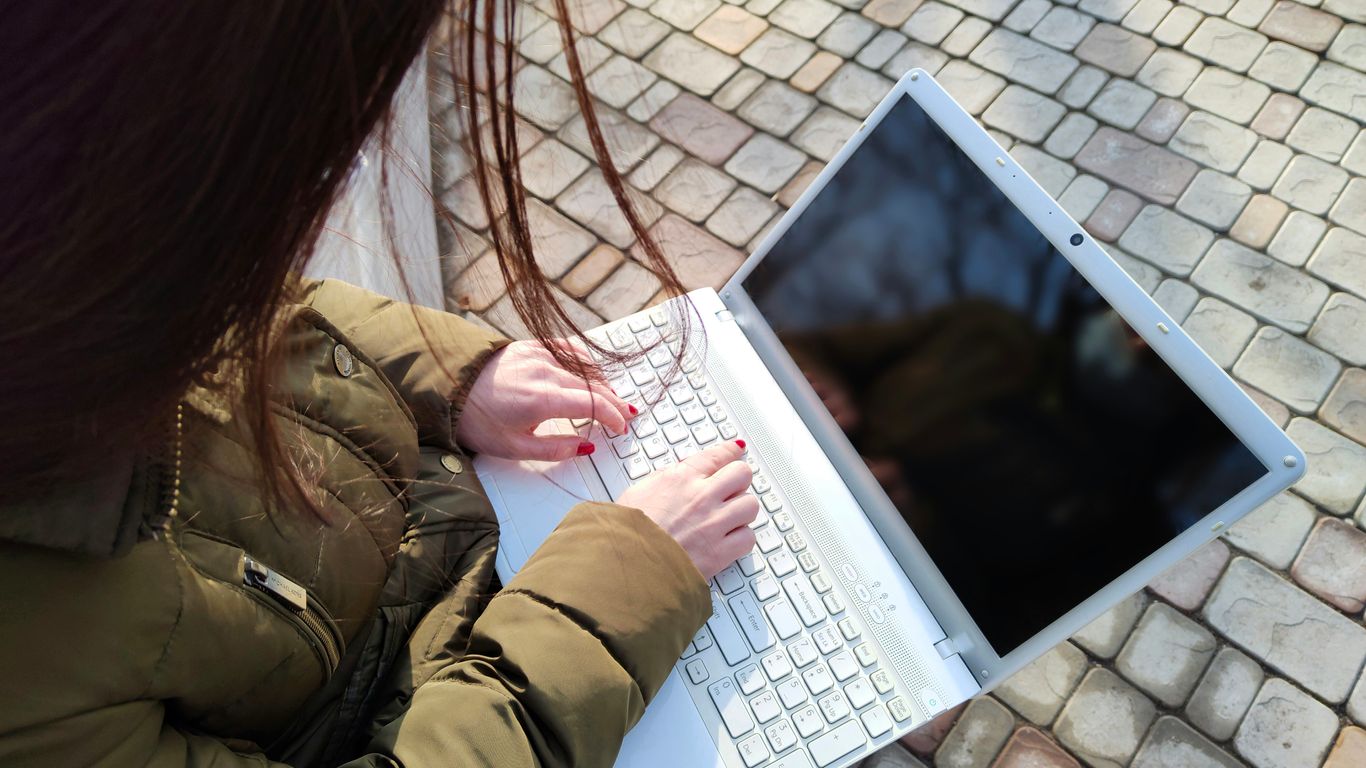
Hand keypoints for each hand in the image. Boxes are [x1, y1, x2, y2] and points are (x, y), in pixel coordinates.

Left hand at [456, 340, 634, 459]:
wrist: (447, 389)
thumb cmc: (476, 420)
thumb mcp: (515, 447)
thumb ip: (556, 449)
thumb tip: (586, 447)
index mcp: (542, 399)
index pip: (594, 404)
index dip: (613, 416)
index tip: (621, 427)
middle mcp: (544, 372)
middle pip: (593, 386)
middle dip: (613, 402)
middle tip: (625, 416)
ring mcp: (538, 355)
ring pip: (583, 367)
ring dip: (602, 383)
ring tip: (611, 398)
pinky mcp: (530, 346)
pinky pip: (567, 350)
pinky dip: (584, 361)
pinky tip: (589, 372)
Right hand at [617, 441, 757, 578]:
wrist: (625, 567)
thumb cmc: (625, 533)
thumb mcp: (638, 491)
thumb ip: (665, 479)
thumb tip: (681, 473)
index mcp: (680, 479)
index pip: (718, 455)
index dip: (730, 452)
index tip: (736, 451)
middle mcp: (701, 498)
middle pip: (742, 474)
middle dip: (738, 480)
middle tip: (731, 488)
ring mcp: (713, 525)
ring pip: (750, 505)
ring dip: (741, 510)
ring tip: (729, 517)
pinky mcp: (720, 553)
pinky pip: (748, 538)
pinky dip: (741, 539)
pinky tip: (728, 539)